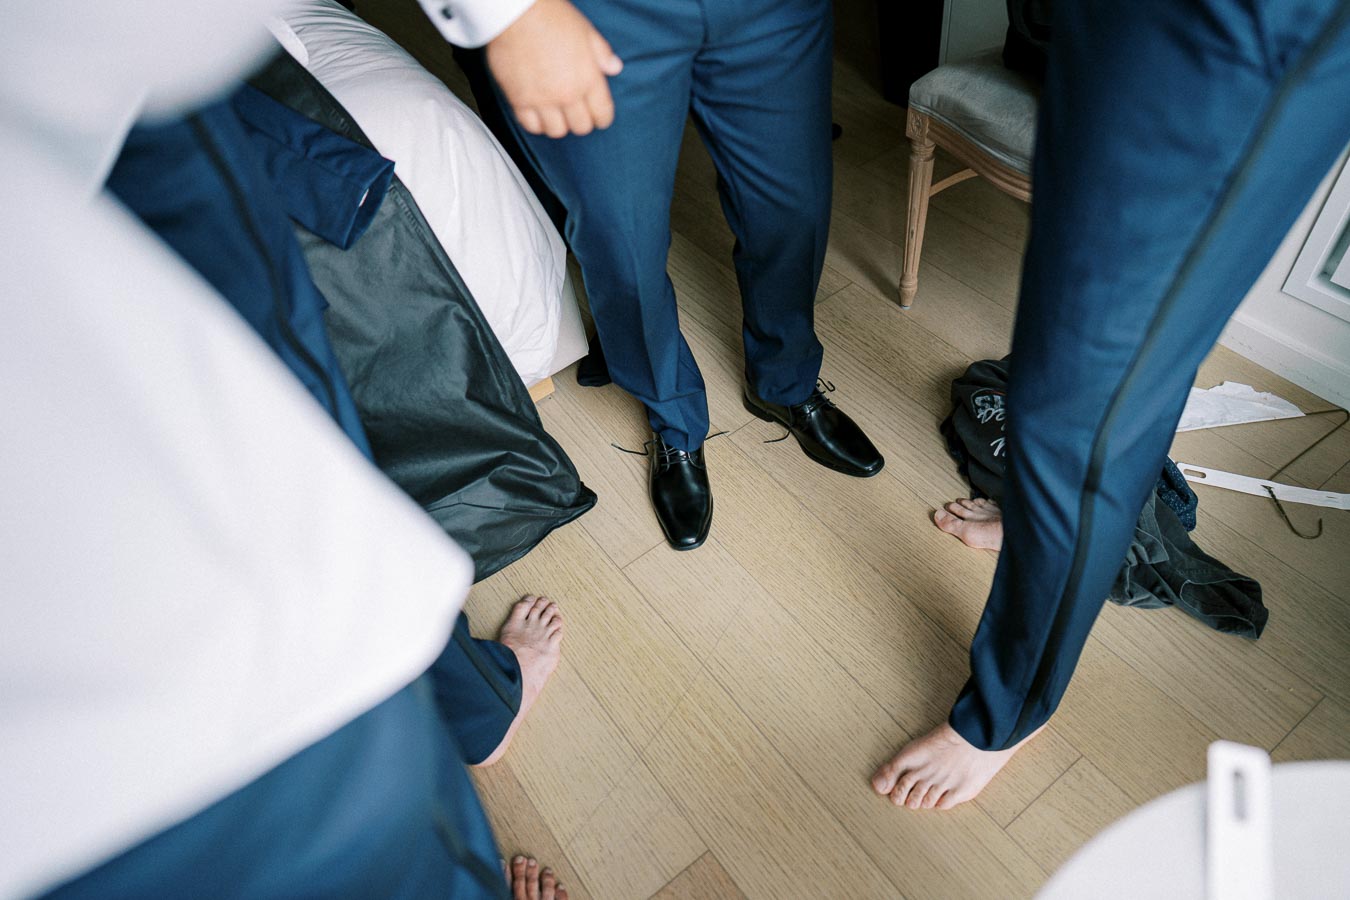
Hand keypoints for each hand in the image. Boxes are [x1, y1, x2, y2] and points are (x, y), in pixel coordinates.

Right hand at [486, 0, 622, 137]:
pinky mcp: (519, 99)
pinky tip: (537, 113)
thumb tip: (615, 67)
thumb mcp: (586, 31)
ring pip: (556, 131)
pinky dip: (535, 123)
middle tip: (576, 114)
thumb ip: (602, 53)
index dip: (602, 118)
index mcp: (588, 78)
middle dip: (581, 122)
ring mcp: (542, 99)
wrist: (517, 13)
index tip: (598, 117)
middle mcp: (567, 94)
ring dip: (558, 124)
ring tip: (556, 114)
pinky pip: (530, 125)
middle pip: (580, 127)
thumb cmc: (552, 17)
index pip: (602, 114)